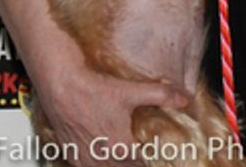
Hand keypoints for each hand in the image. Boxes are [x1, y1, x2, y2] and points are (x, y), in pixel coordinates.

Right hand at [31, 43, 188, 166]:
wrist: (61, 86)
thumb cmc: (93, 89)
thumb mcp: (131, 91)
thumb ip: (160, 95)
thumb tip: (183, 99)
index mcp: (120, 148)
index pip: (140, 166)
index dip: (147, 162)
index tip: (153, 157)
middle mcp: (101, 157)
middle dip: (133, 164)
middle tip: (139, 157)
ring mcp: (83, 158)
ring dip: (114, 166)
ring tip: (123, 158)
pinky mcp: (70, 154)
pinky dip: (96, 165)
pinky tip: (100, 159)